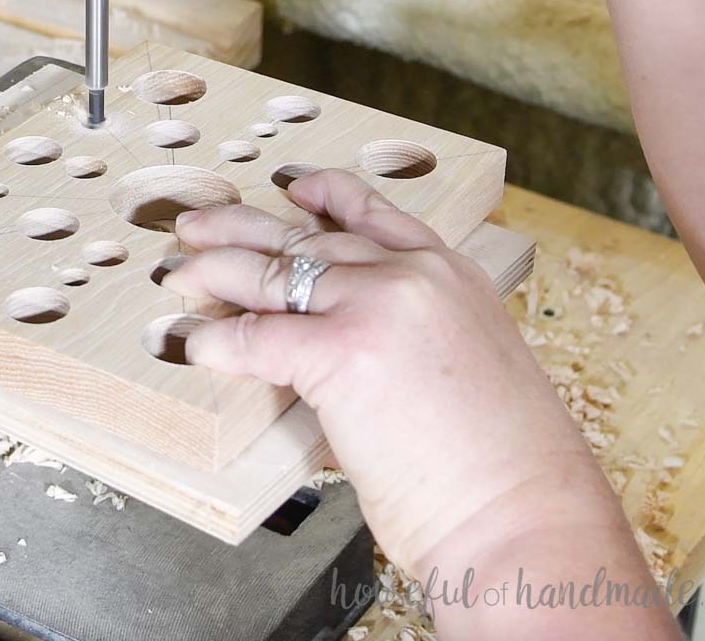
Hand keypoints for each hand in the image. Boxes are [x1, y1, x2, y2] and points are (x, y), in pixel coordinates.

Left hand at [163, 171, 618, 577]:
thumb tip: (338, 333)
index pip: (372, 215)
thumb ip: (404, 332)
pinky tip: (197, 345)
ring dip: (215, 272)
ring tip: (179, 275)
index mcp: (449, 273)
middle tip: (198, 227)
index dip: (324, 195)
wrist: (525, 516)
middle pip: (306, 238)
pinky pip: (259, 337)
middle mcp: (412, 275)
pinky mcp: (341, 353)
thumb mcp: (464, 363)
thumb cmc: (501, 465)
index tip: (292, 188)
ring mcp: (376, 307)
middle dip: (241, 229)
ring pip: (273, 275)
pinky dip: (220, 342)